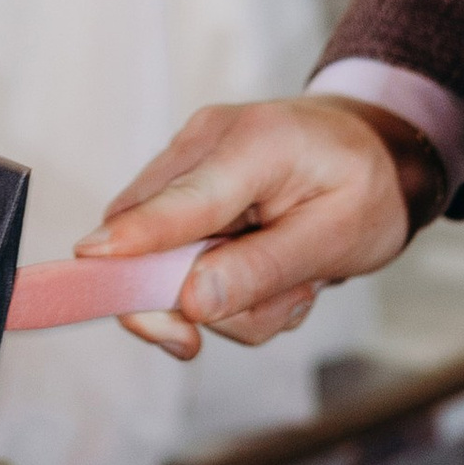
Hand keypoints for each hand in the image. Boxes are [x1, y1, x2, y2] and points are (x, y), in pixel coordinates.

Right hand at [75, 95, 446, 358]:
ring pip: (158, 260)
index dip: (134, 240)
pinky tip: (270, 269)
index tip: (88, 265)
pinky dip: (220, 282)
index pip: (181, 201)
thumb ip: (263, 270)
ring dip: (225, 296)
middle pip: (144, 236)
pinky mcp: (183, 188)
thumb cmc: (366, 189)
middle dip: (190, 299)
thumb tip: (190, 301)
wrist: (375, 150)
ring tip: (292, 281)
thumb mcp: (339, 239)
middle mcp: (203, 142)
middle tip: (244, 322)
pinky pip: (173, 256)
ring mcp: (187, 162)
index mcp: (253, 143)